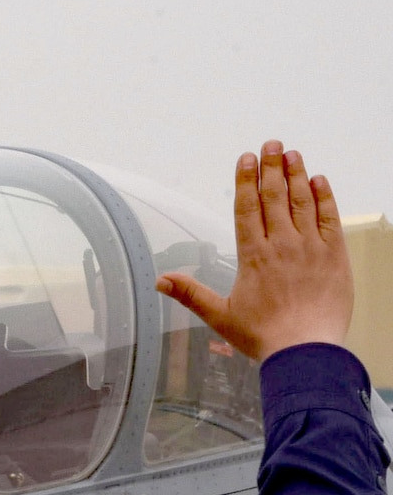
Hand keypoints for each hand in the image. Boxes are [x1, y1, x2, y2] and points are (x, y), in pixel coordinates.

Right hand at [157, 141, 352, 361]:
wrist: (305, 350)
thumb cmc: (264, 336)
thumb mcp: (220, 316)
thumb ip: (190, 294)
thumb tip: (160, 281)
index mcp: (253, 257)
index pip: (247, 209)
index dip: (245, 181)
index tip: (246, 159)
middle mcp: (282, 245)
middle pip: (274, 197)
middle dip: (271, 167)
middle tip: (271, 144)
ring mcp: (310, 247)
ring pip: (302, 202)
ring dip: (296, 175)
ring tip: (292, 153)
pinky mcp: (334, 255)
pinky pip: (329, 218)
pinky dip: (324, 197)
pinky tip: (318, 180)